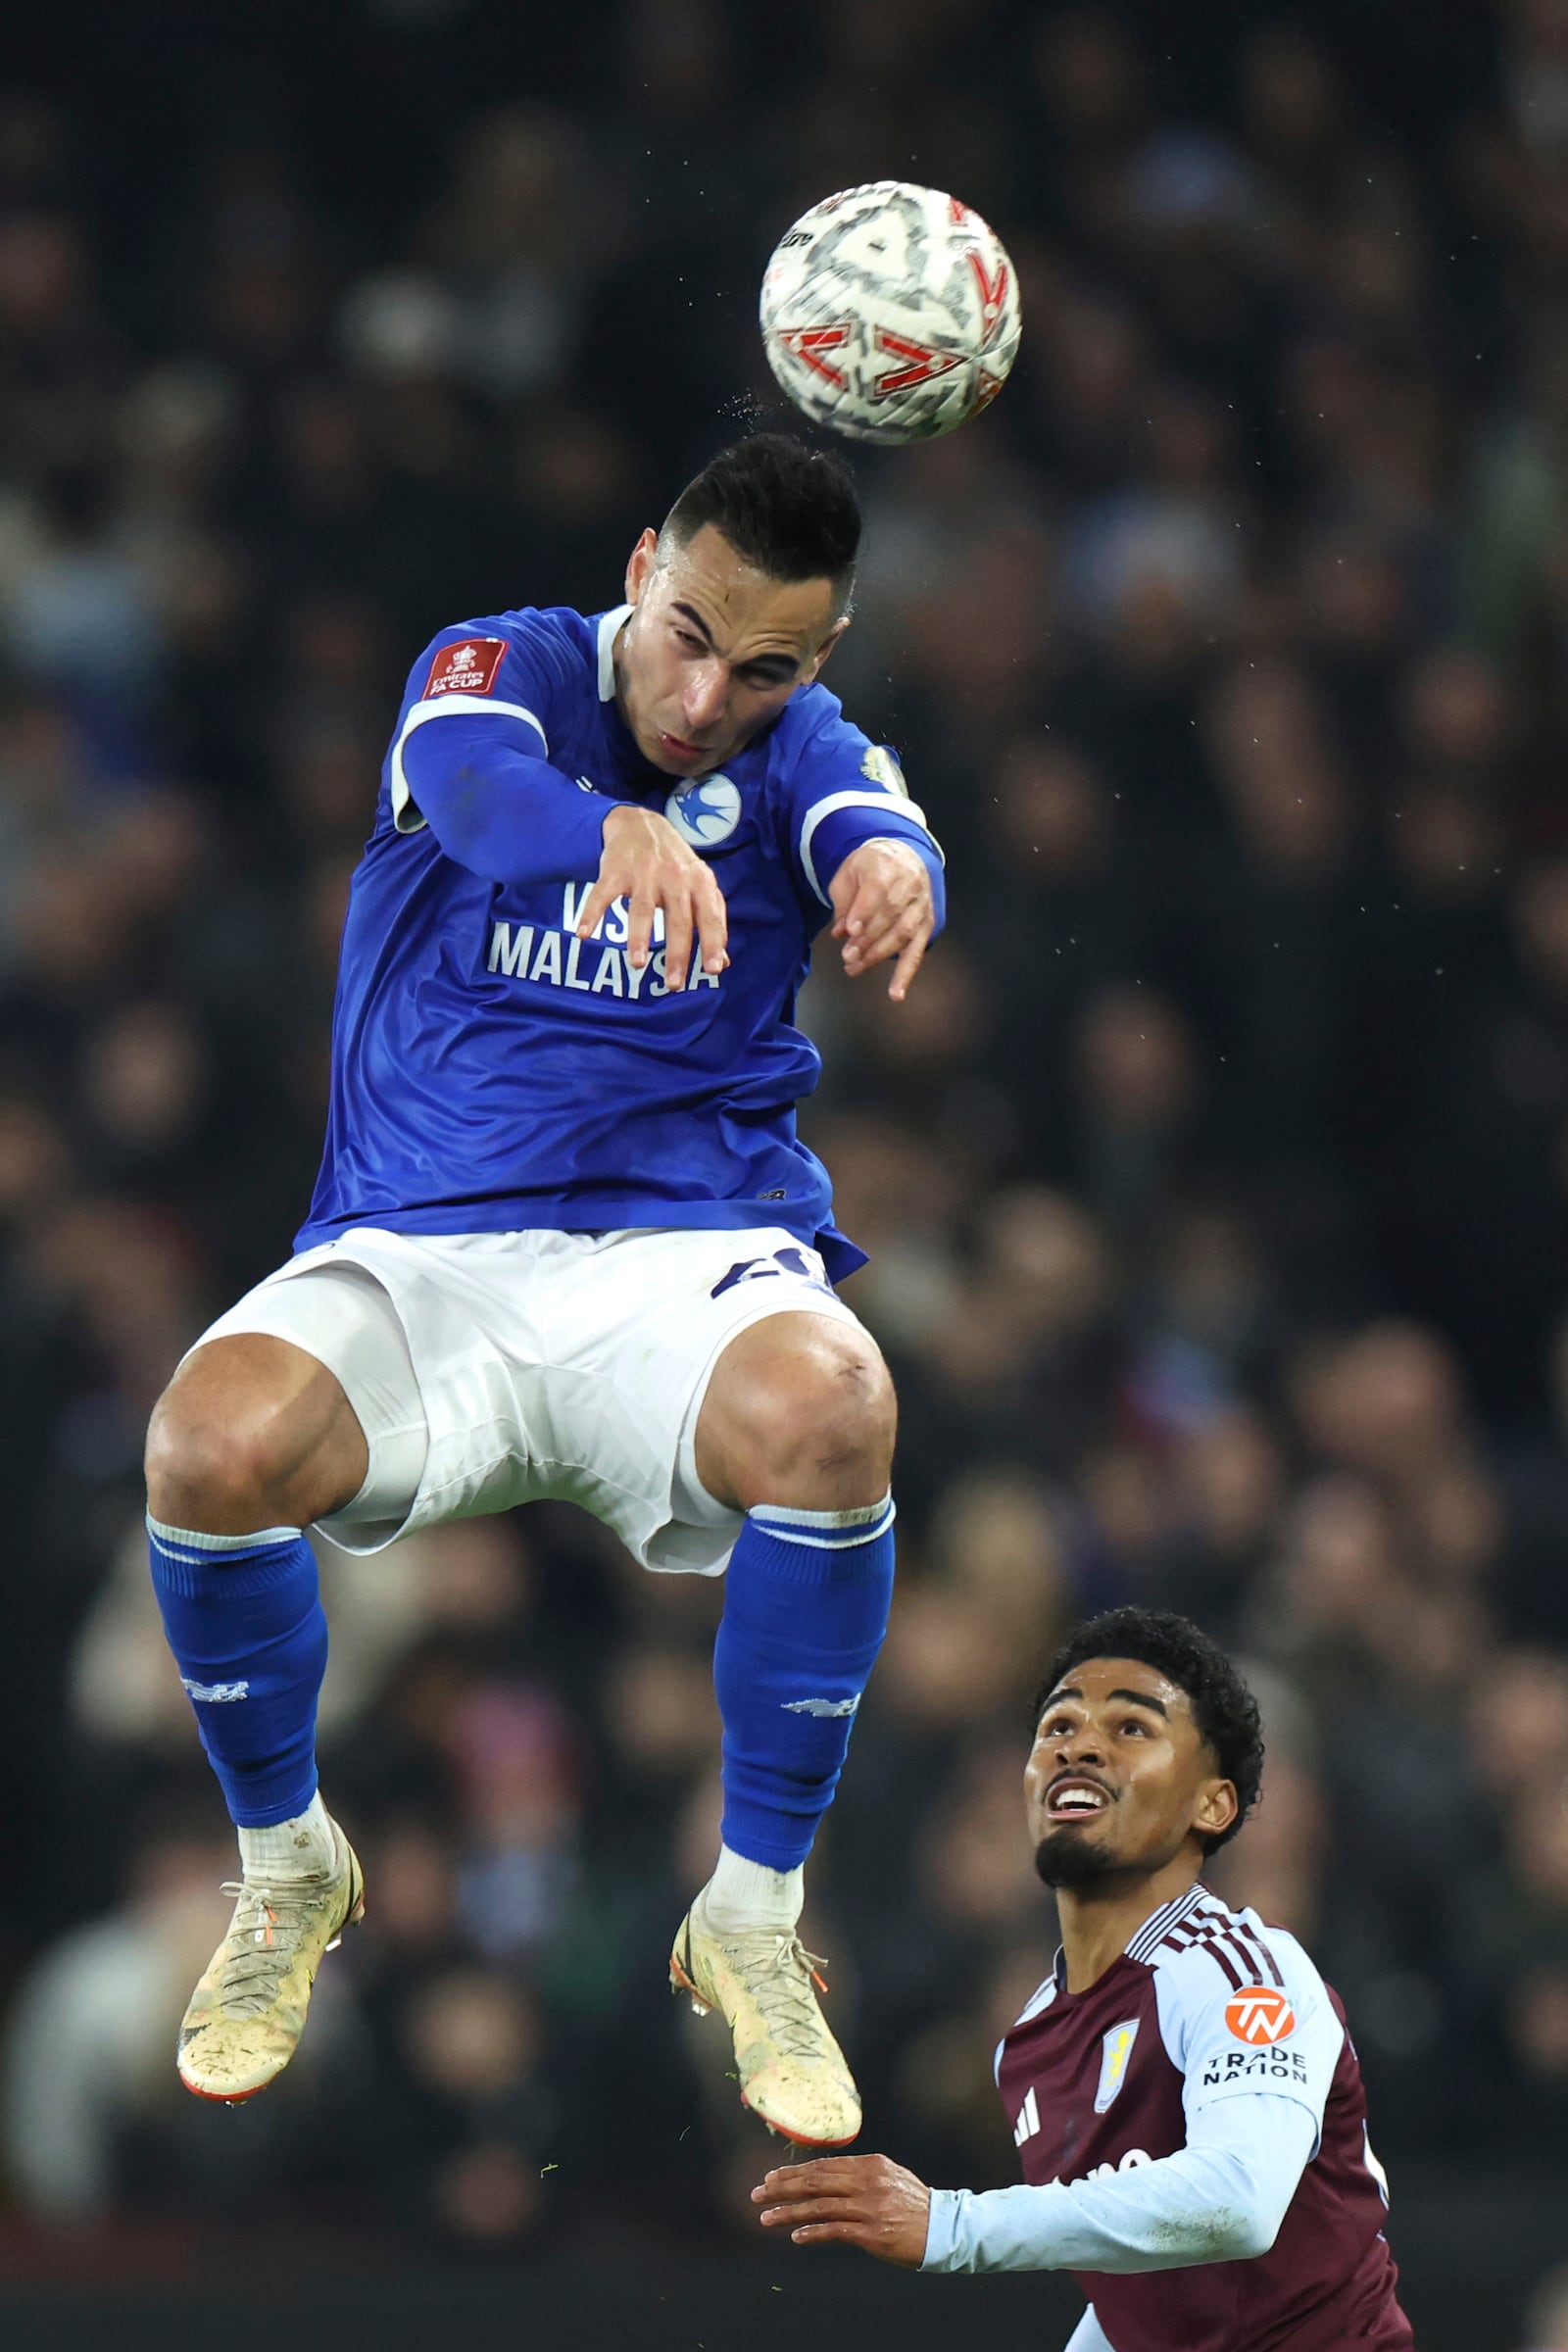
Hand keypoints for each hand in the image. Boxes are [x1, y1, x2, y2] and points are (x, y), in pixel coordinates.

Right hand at [574, 804, 728, 989]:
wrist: (640, 823)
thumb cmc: (675, 864)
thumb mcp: (699, 885)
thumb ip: (710, 920)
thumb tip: (722, 962)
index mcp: (699, 883)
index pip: (709, 917)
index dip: (713, 943)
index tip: (713, 969)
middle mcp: (674, 877)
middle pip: (678, 920)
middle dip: (676, 954)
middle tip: (674, 983)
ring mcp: (643, 873)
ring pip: (642, 909)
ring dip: (639, 938)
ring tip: (638, 964)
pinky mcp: (615, 870)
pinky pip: (602, 895)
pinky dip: (592, 914)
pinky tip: (584, 934)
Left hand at [753, 2154, 931, 2266]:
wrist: (943, 2228)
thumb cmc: (914, 2203)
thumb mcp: (888, 2177)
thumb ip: (859, 2174)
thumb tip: (826, 2175)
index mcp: (869, 2164)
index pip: (822, 2166)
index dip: (793, 2172)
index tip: (771, 2178)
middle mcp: (867, 2182)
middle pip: (815, 2182)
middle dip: (782, 2188)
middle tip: (757, 2194)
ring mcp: (869, 2207)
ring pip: (820, 2206)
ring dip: (789, 2212)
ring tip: (766, 2218)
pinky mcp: (873, 2233)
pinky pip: (836, 2231)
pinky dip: (813, 2233)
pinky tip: (796, 2236)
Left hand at [829, 840, 934, 1000]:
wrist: (903, 856)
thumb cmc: (870, 867)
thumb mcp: (849, 874)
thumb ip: (844, 902)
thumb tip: (841, 933)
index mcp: (888, 866)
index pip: (878, 891)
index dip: (864, 913)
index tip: (850, 932)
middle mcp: (911, 885)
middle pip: (891, 916)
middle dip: (867, 939)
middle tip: (847, 956)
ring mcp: (922, 906)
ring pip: (903, 934)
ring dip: (879, 955)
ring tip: (855, 968)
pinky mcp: (927, 924)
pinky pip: (918, 951)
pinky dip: (907, 974)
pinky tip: (896, 994)